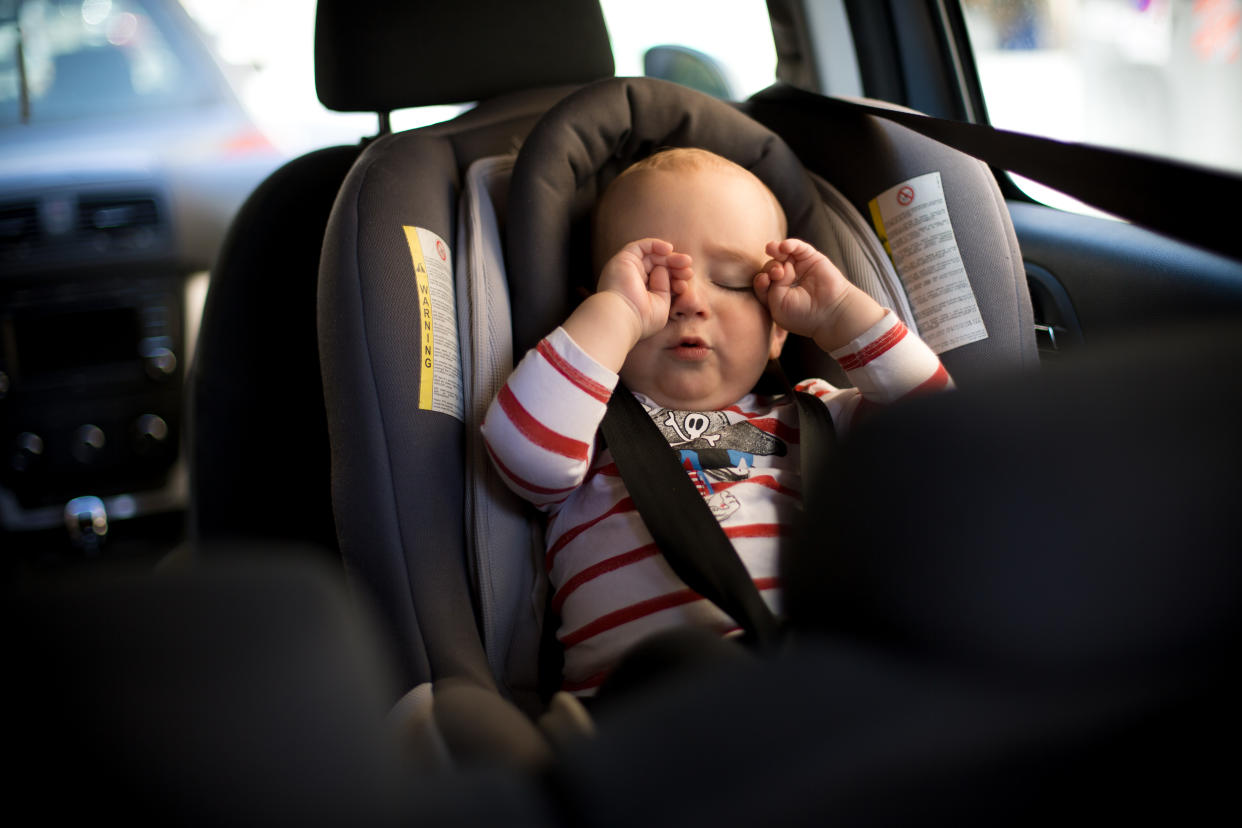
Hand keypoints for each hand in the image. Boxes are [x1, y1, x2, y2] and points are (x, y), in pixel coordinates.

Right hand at [597, 238, 693, 340]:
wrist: (623, 316)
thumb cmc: (642, 317)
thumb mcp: (662, 304)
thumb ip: (666, 288)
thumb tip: (664, 269)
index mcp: (639, 293)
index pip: (659, 280)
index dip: (674, 280)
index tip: (684, 286)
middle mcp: (631, 280)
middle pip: (657, 266)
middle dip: (675, 267)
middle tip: (689, 272)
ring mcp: (627, 269)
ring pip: (651, 256)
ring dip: (670, 257)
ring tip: (685, 262)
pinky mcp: (623, 259)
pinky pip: (641, 246)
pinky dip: (655, 244)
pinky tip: (669, 250)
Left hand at [754, 238, 884, 351]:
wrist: (830, 312)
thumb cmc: (803, 314)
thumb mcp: (777, 305)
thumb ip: (770, 286)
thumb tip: (780, 266)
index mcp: (776, 295)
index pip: (762, 282)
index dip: (760, 279)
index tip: (765, 281)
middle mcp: (786, 280)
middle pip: (770, 267)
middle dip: (770, 268)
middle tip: (777, 274)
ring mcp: (798, 268)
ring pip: (781, 254)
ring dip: (775, 252)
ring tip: (775, 253)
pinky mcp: (810, 258)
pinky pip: (797, 247)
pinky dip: (789, 244)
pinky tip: (784, 246)